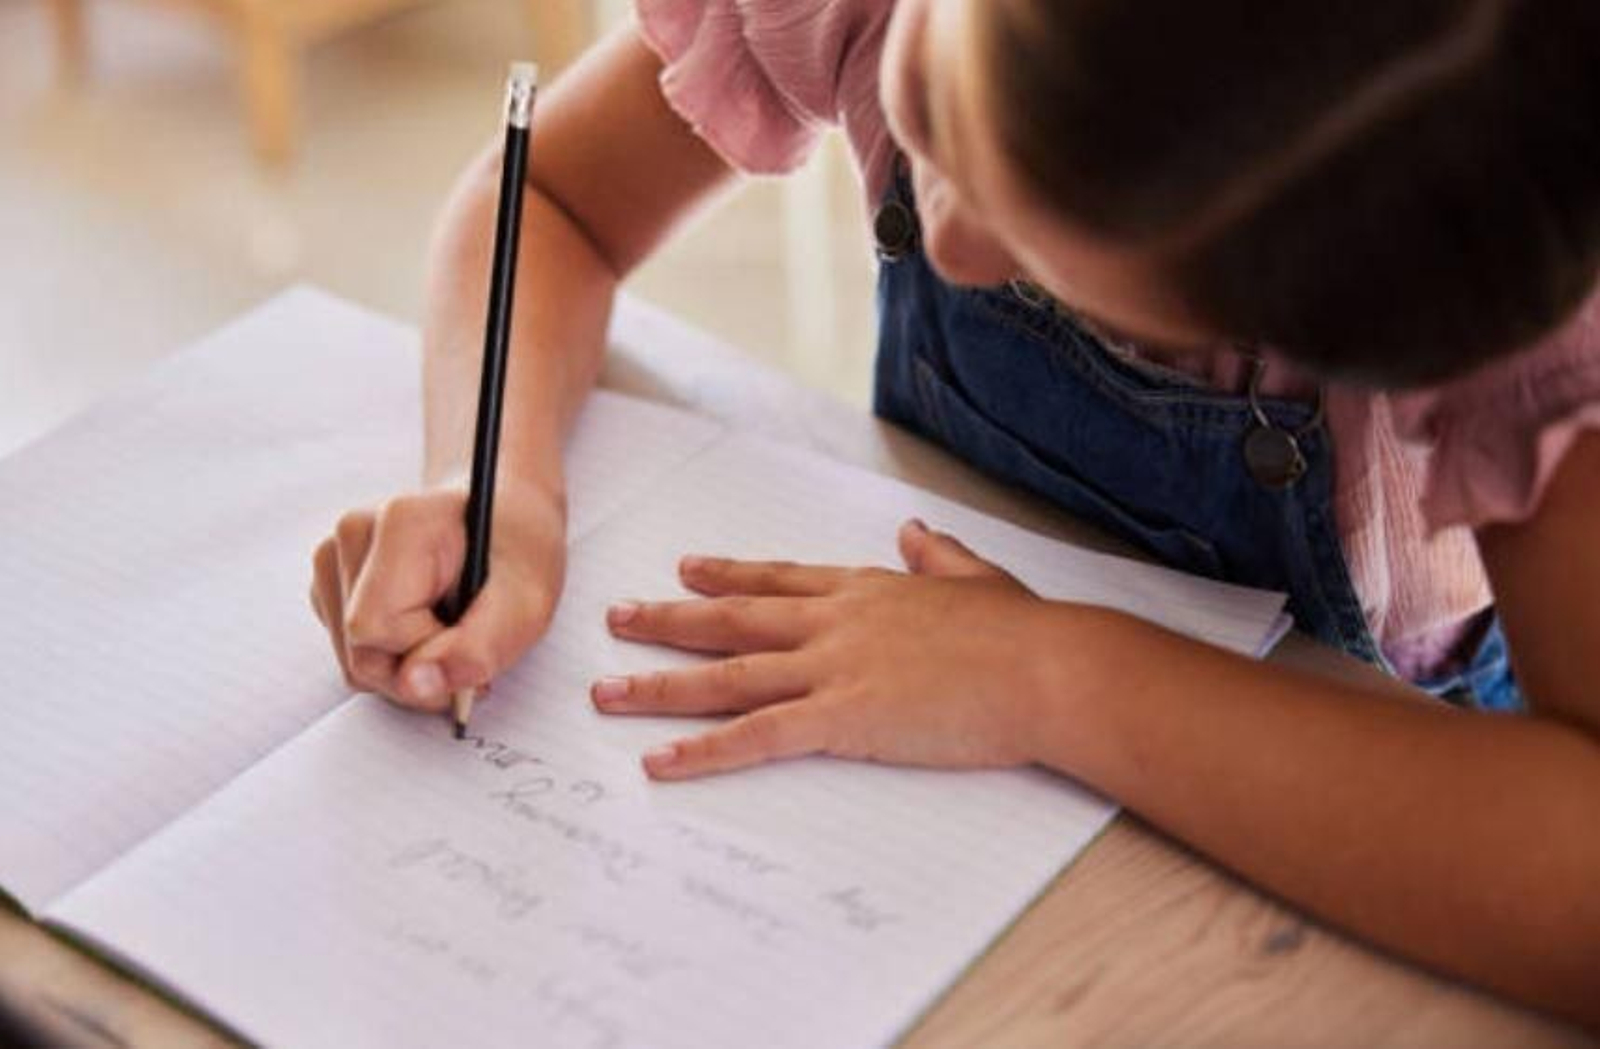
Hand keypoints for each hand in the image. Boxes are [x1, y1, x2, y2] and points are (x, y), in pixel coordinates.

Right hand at [309, 479, 566, 710]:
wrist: (508, 512)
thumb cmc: (520, 551)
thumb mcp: (526, 603)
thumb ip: (476, 648)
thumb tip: (414, 686)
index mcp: (400, 524)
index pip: (375, 630)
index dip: (427, 653)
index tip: (471, 636)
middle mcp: (354, 533)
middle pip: (360, 654)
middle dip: (419, 670)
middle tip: (468, 645)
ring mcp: (336, 557)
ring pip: (355, 660)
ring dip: (409, 665)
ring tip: (453, 629)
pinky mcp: (334, 582)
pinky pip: (355, 651)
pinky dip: (396, 654)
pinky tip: (429, 624)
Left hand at [591, 519, 1067, 778]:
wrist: (1049, 669)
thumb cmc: (1022, 633)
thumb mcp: (975, 577)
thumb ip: (936, 554)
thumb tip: (914, 531)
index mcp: (865, 591)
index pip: (779, 581)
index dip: (728, 576)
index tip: (687, 570)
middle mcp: (835, 623)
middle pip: (733, 620)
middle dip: (669, 620)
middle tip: (618, 619)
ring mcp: (833, 668)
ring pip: (727, 676)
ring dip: (660, 683)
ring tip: (607, 691)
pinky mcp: (842, 718)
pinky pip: (756, 736)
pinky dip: (704, 750)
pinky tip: (662, 762)